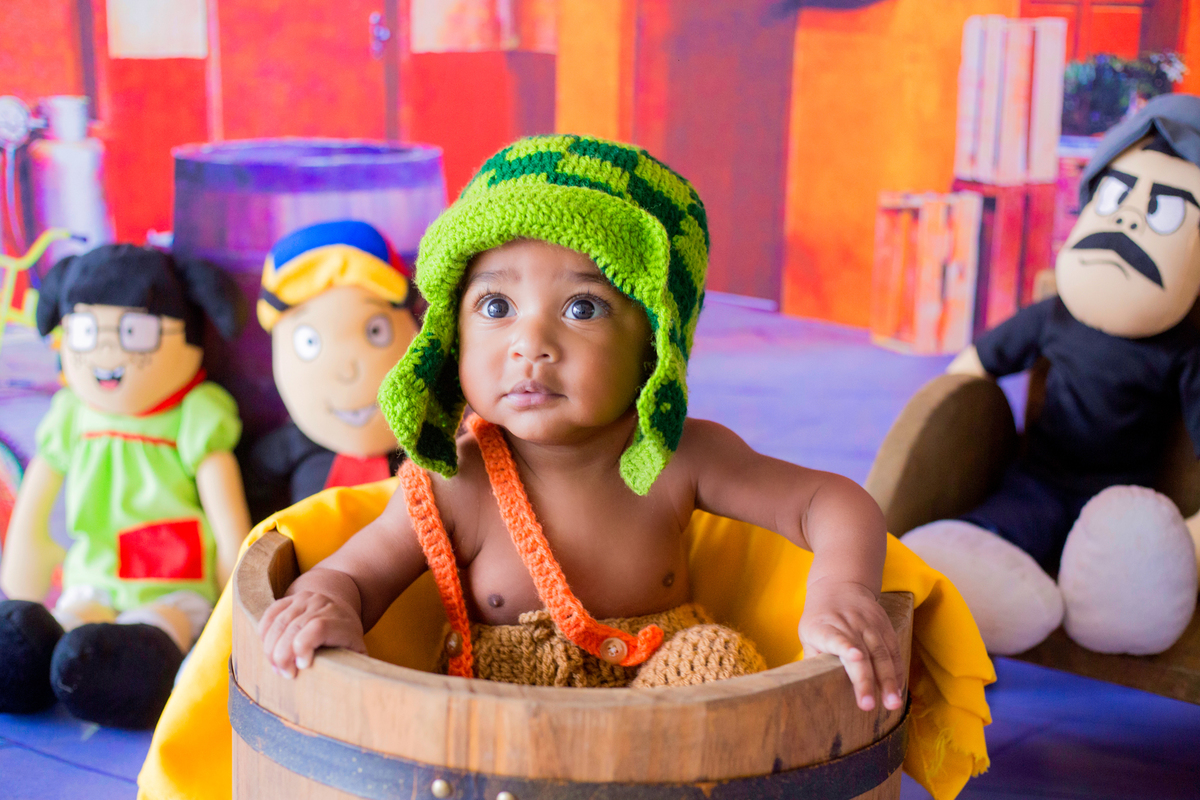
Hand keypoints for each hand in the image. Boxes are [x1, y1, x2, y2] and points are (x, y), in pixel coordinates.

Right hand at [259, 590, 366, 677]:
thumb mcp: (356, 654)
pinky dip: (264, 633)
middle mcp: (324, 605)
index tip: (301, 667)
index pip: (318, 627)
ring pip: (279, 622)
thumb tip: (347, 691)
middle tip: (285, 674)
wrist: (340, 610)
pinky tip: (268, 649)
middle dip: (283, 655)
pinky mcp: (290, 598)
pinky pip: (270, 613)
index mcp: (342, 622)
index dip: (304, 646)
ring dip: (271, 648)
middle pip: (295, 627)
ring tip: (276, 667)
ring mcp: (306, 599)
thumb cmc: (346, 641)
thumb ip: (354, 668)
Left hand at [799, 579, 903, 711]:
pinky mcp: (884, 626)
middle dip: (866, 680)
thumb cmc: (820, 619)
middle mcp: (849, 625)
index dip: (845, 646)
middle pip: (862, 653)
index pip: (836, 637)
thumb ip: (812, 659)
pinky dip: (896, 673)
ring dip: (888, 680)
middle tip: (868, 705)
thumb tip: (810, 685)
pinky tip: (897, 690)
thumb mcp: (808, 634)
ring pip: (882, 653)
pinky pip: (893, 651)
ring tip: (892, 704)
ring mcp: (869, 625)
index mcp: (825, 627)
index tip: (854, 656)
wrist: (840, 585)